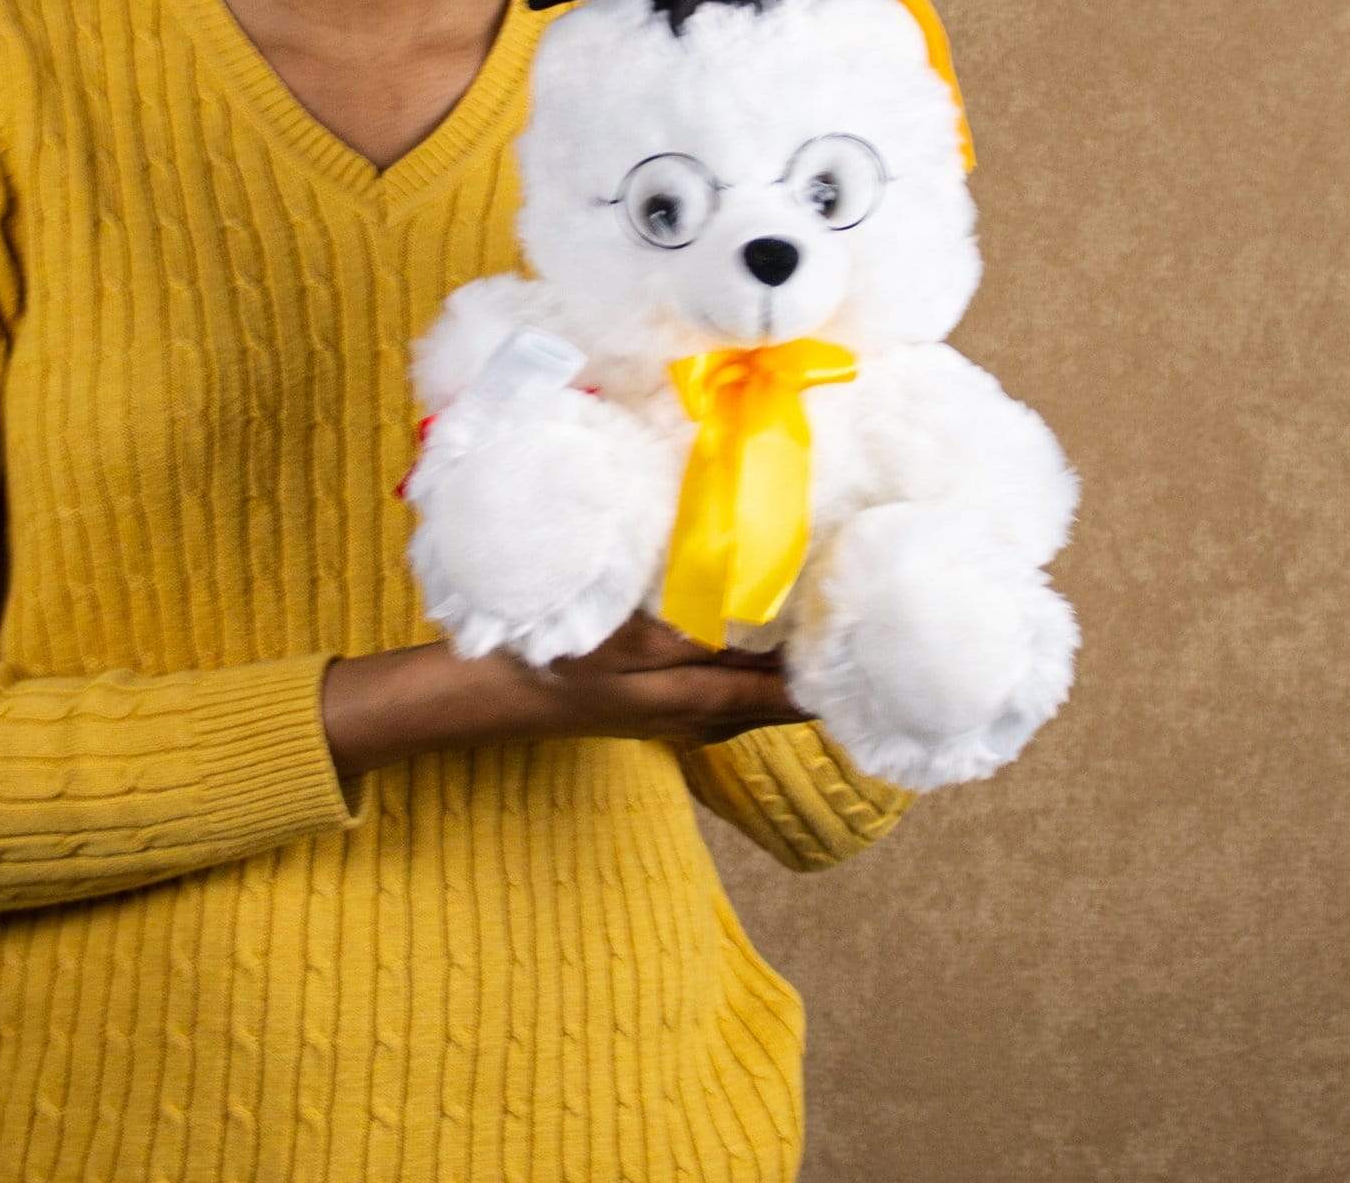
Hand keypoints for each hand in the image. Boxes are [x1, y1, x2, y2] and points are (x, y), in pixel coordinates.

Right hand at [321, 613, 812, 792]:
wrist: (483, 697)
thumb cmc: (550, 664)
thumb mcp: (621, 645)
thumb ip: (688, 640)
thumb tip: (752, 634)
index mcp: (688, 702)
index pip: (775, 696)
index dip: (822, 683)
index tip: (867, 660)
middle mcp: (684, 715)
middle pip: (765, 704)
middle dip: (809, 681)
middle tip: (853, 645)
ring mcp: (659, 712)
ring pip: (738, 699)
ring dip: (774, 676)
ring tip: (812, 645)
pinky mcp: (638, 701)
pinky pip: (709, 692)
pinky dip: (736, 672)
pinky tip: (735, 648)